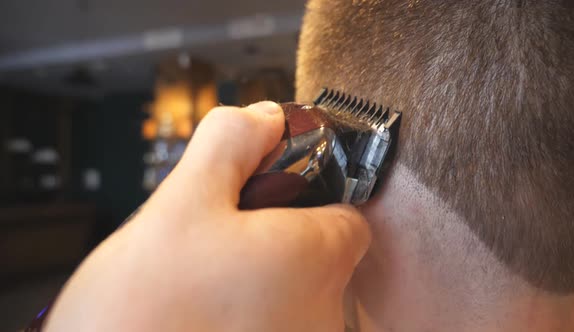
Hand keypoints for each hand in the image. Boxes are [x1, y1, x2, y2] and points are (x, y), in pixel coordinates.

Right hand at [44, 101, 370, 331]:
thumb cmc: (145, 310)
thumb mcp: (183, 203)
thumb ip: (232, 145)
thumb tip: (267, 118)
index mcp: (317, 259)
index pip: (345, 213)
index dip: (307, 194)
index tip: (267, 193)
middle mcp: (323, 314)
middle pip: (313, 253)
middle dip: (269, 235)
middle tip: (213, 238)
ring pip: (288, 290)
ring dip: (252, 276)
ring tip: (197, 281)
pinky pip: (269, 320)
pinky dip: (241, 311)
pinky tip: (199, 313)